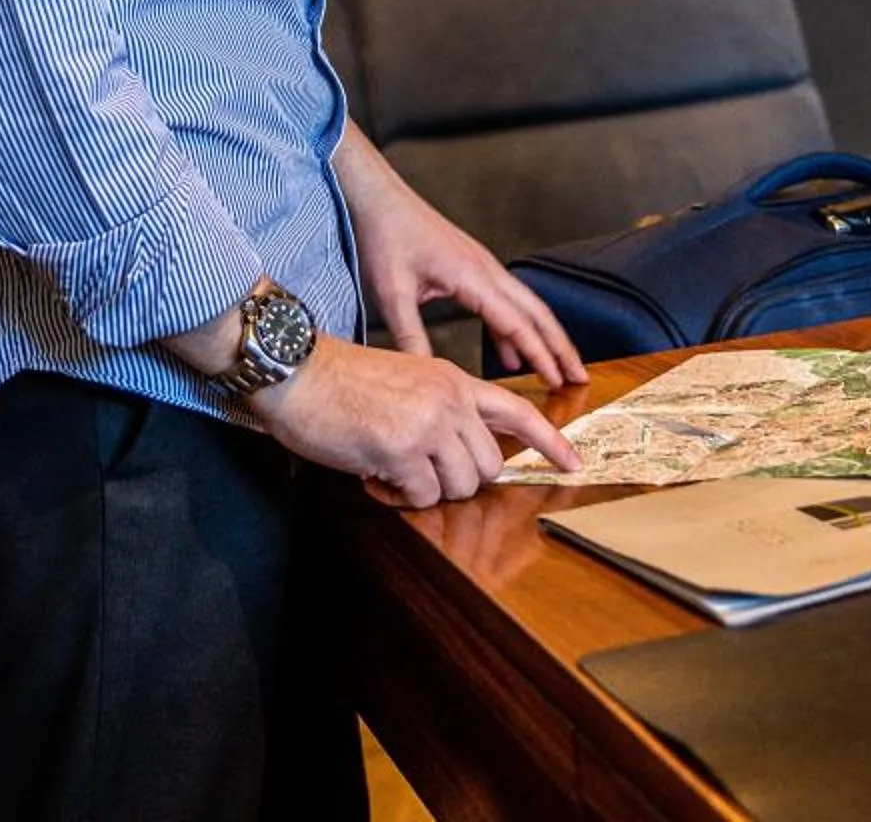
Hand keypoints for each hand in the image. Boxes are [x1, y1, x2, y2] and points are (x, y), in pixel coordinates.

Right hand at [242, 334, 582, 506]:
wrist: (297, 372)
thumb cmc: (342, 381)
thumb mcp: (407, 380)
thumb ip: (441, 410)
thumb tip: (460, 458)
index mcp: (454, 380)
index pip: (519, 411)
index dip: (550, 443)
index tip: (574, 466)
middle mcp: (450, 400)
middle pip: (488, 466)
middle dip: (458, 480)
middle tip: (419, 470)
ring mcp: (430, 424)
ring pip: (460, 486)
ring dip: (427, 489)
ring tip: (392, 467)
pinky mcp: (402, 450)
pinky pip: (422, 497)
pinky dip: (399, 496)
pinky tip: (376, 473)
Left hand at [336, 123, 587, 386]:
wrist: (377, 197)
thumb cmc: (383, 236)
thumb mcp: (391, 294)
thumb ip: (411, 337)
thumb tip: (427, 377)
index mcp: (472, 275)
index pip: (516, 322)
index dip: (540, 354)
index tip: (557, 380)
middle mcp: (486, 269)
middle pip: (537, 312)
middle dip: (561, 346)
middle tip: (579, 377)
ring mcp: (482, 266)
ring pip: (525, 306)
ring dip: (544, 337)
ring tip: (557, 369)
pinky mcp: (471, 267)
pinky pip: (503, 302)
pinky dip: (513, 329)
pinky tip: (509, 355)